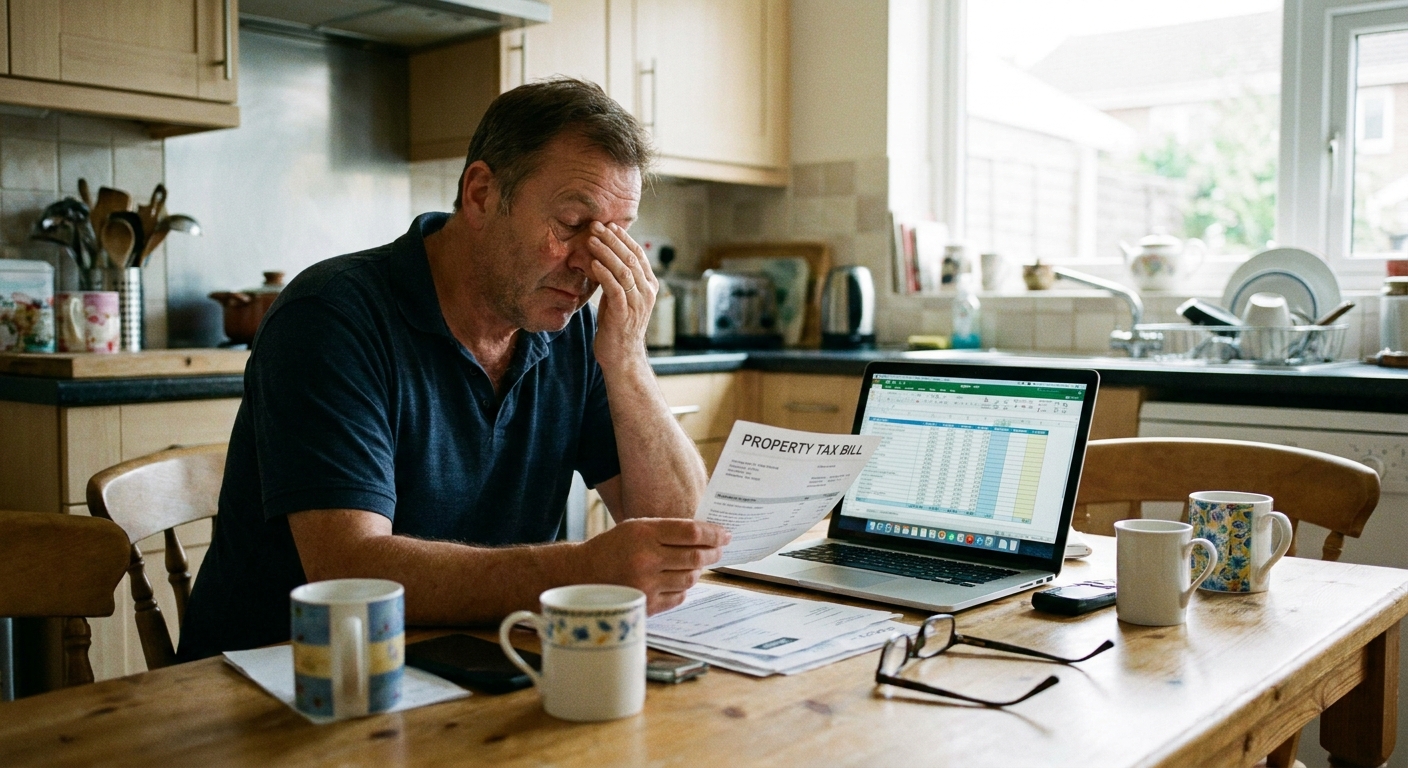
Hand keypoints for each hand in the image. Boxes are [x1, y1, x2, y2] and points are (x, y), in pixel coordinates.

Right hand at [574, 518, 730, 613]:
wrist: (582, 574)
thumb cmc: (613, 547)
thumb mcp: (636, 528)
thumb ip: (667, 530)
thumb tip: (705, 535)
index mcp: (644, 534)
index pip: (691, 532)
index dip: (713, 533)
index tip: (725, 534)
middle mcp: (646, 559)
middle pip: (695, 557)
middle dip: (713, 553)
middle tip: (719, 550)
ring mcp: (647, 585)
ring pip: (690, 578)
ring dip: (698, 571)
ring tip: (696, 564)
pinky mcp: (647, 605)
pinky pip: (679, 597)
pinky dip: (683, 588)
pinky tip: (677, 580)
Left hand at [586, 221, 657, 368]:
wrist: (622, 356)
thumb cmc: (618, 325)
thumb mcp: (621, 296)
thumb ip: (618, 277)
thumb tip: (604, 255)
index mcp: (649, 285)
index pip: (638, 254)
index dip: (624, 238)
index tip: (609, 225)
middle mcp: (647, 292)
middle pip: (631, 258)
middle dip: (612, 239)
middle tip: (596, 226)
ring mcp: (637, 302)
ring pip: (624, 270)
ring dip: (606, 252)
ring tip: (591, 240)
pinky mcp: (624, 312)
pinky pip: (615, 288)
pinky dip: (604, 273)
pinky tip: (593, 263)